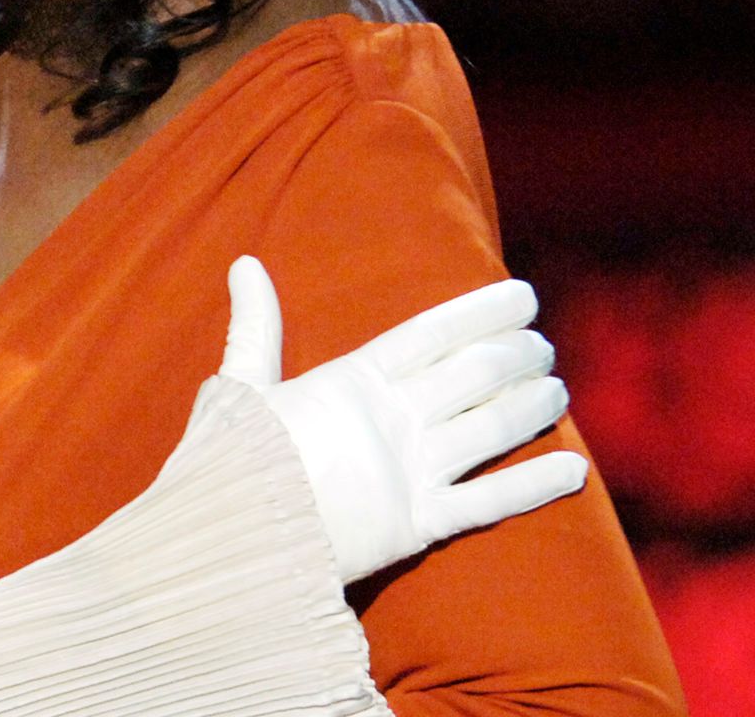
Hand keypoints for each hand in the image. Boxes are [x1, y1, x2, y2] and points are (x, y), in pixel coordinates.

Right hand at [219, 256, 588, 582]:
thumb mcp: (238, 384)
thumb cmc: (226, 460)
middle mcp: (395, 419)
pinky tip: (575, 470)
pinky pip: (493, 501)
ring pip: (494, 428)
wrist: (229, 538)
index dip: (484, 311)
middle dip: (519, 355)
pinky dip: (537, 485)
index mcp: (353, 380)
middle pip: (476, 374)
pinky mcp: (421, 523)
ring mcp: (413, 471)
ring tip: (557, 389)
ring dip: (533, 405)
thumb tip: (244, 263)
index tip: (524, 297)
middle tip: (541, 347)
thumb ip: (254, 325)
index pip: (434, 332)